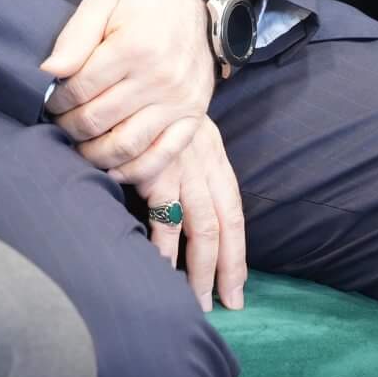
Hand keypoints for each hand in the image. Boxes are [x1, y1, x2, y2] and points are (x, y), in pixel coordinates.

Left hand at [42, 0, 215, 187]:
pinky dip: (134, 170)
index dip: (58, 100)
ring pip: (126, 145)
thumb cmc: (140, 6)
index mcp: (134, 48)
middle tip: (60, 124)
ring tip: (79, 146)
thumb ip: (75, 37)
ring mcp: (179, 102)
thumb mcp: (102, 4)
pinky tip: (112, 169)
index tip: (51, 101)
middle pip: (99, 119)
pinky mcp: (193, 117)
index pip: (81, 89)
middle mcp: (159, 78)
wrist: (194, 6)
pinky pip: (162, 156)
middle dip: (69, 127)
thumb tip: (49, 70)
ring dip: (94, 154)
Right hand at [141, 118, 246, 312]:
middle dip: (225, 268)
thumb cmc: (153, 107)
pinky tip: (162, 270)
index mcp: (214, 157)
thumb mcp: (182, 132)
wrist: (139, 72)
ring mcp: (180, 166)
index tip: (238, 287)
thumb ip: (188, 166)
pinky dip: (163, 246)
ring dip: (196, 267)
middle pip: (221, 226)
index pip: (233, 211)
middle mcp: (204, 164)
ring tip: (194, 300)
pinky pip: (163, 216)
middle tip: (225, 304)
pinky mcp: (154, 167)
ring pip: (199, 226)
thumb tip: (188, 209)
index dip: (237, 252)